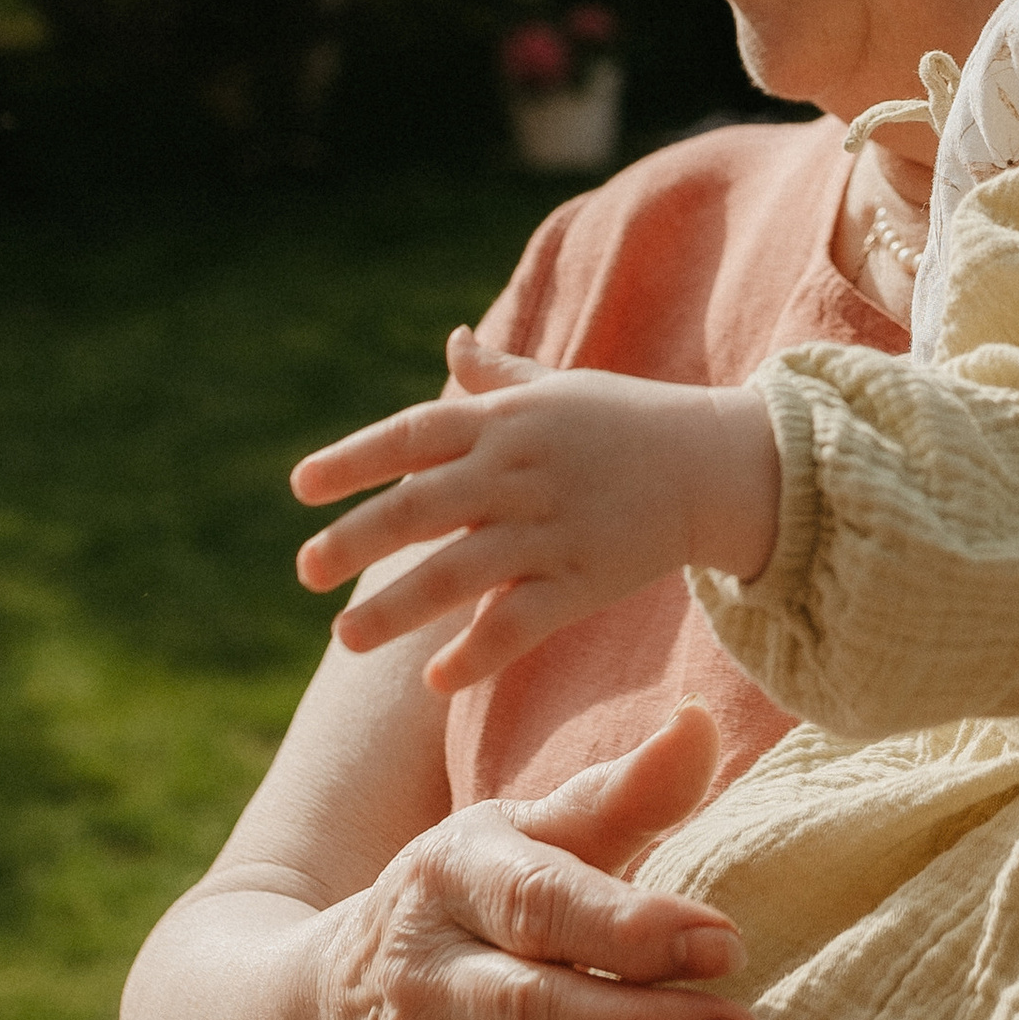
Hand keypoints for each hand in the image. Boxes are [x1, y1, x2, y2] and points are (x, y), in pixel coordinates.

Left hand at [291, 327, 781, 693]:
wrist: (718, 465)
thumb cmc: (629, 423)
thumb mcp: (559, 389)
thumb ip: (497, 376)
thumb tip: (454, 339)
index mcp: (505, 421)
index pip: (412, 435)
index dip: (353, 459)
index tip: (301, 488)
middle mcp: (519, 472)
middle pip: (422, 506)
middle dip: (357, 537)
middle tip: (304, 570)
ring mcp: (551, 529)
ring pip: (460, 571)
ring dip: (398, 607)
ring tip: (345, 638)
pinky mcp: (584, 579)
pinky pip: (521, 621)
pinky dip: (478, 653)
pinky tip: (435, 680)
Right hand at [318, 705, 767, 1019]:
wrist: (347, 997)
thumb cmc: (481, 895)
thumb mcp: (527, 829)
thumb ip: (621, 792)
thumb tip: (702, 724)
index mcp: (452, 877)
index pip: (541, 904)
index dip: (632, 927)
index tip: (727, 942)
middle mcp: (429, 975)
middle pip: (535, 1010)